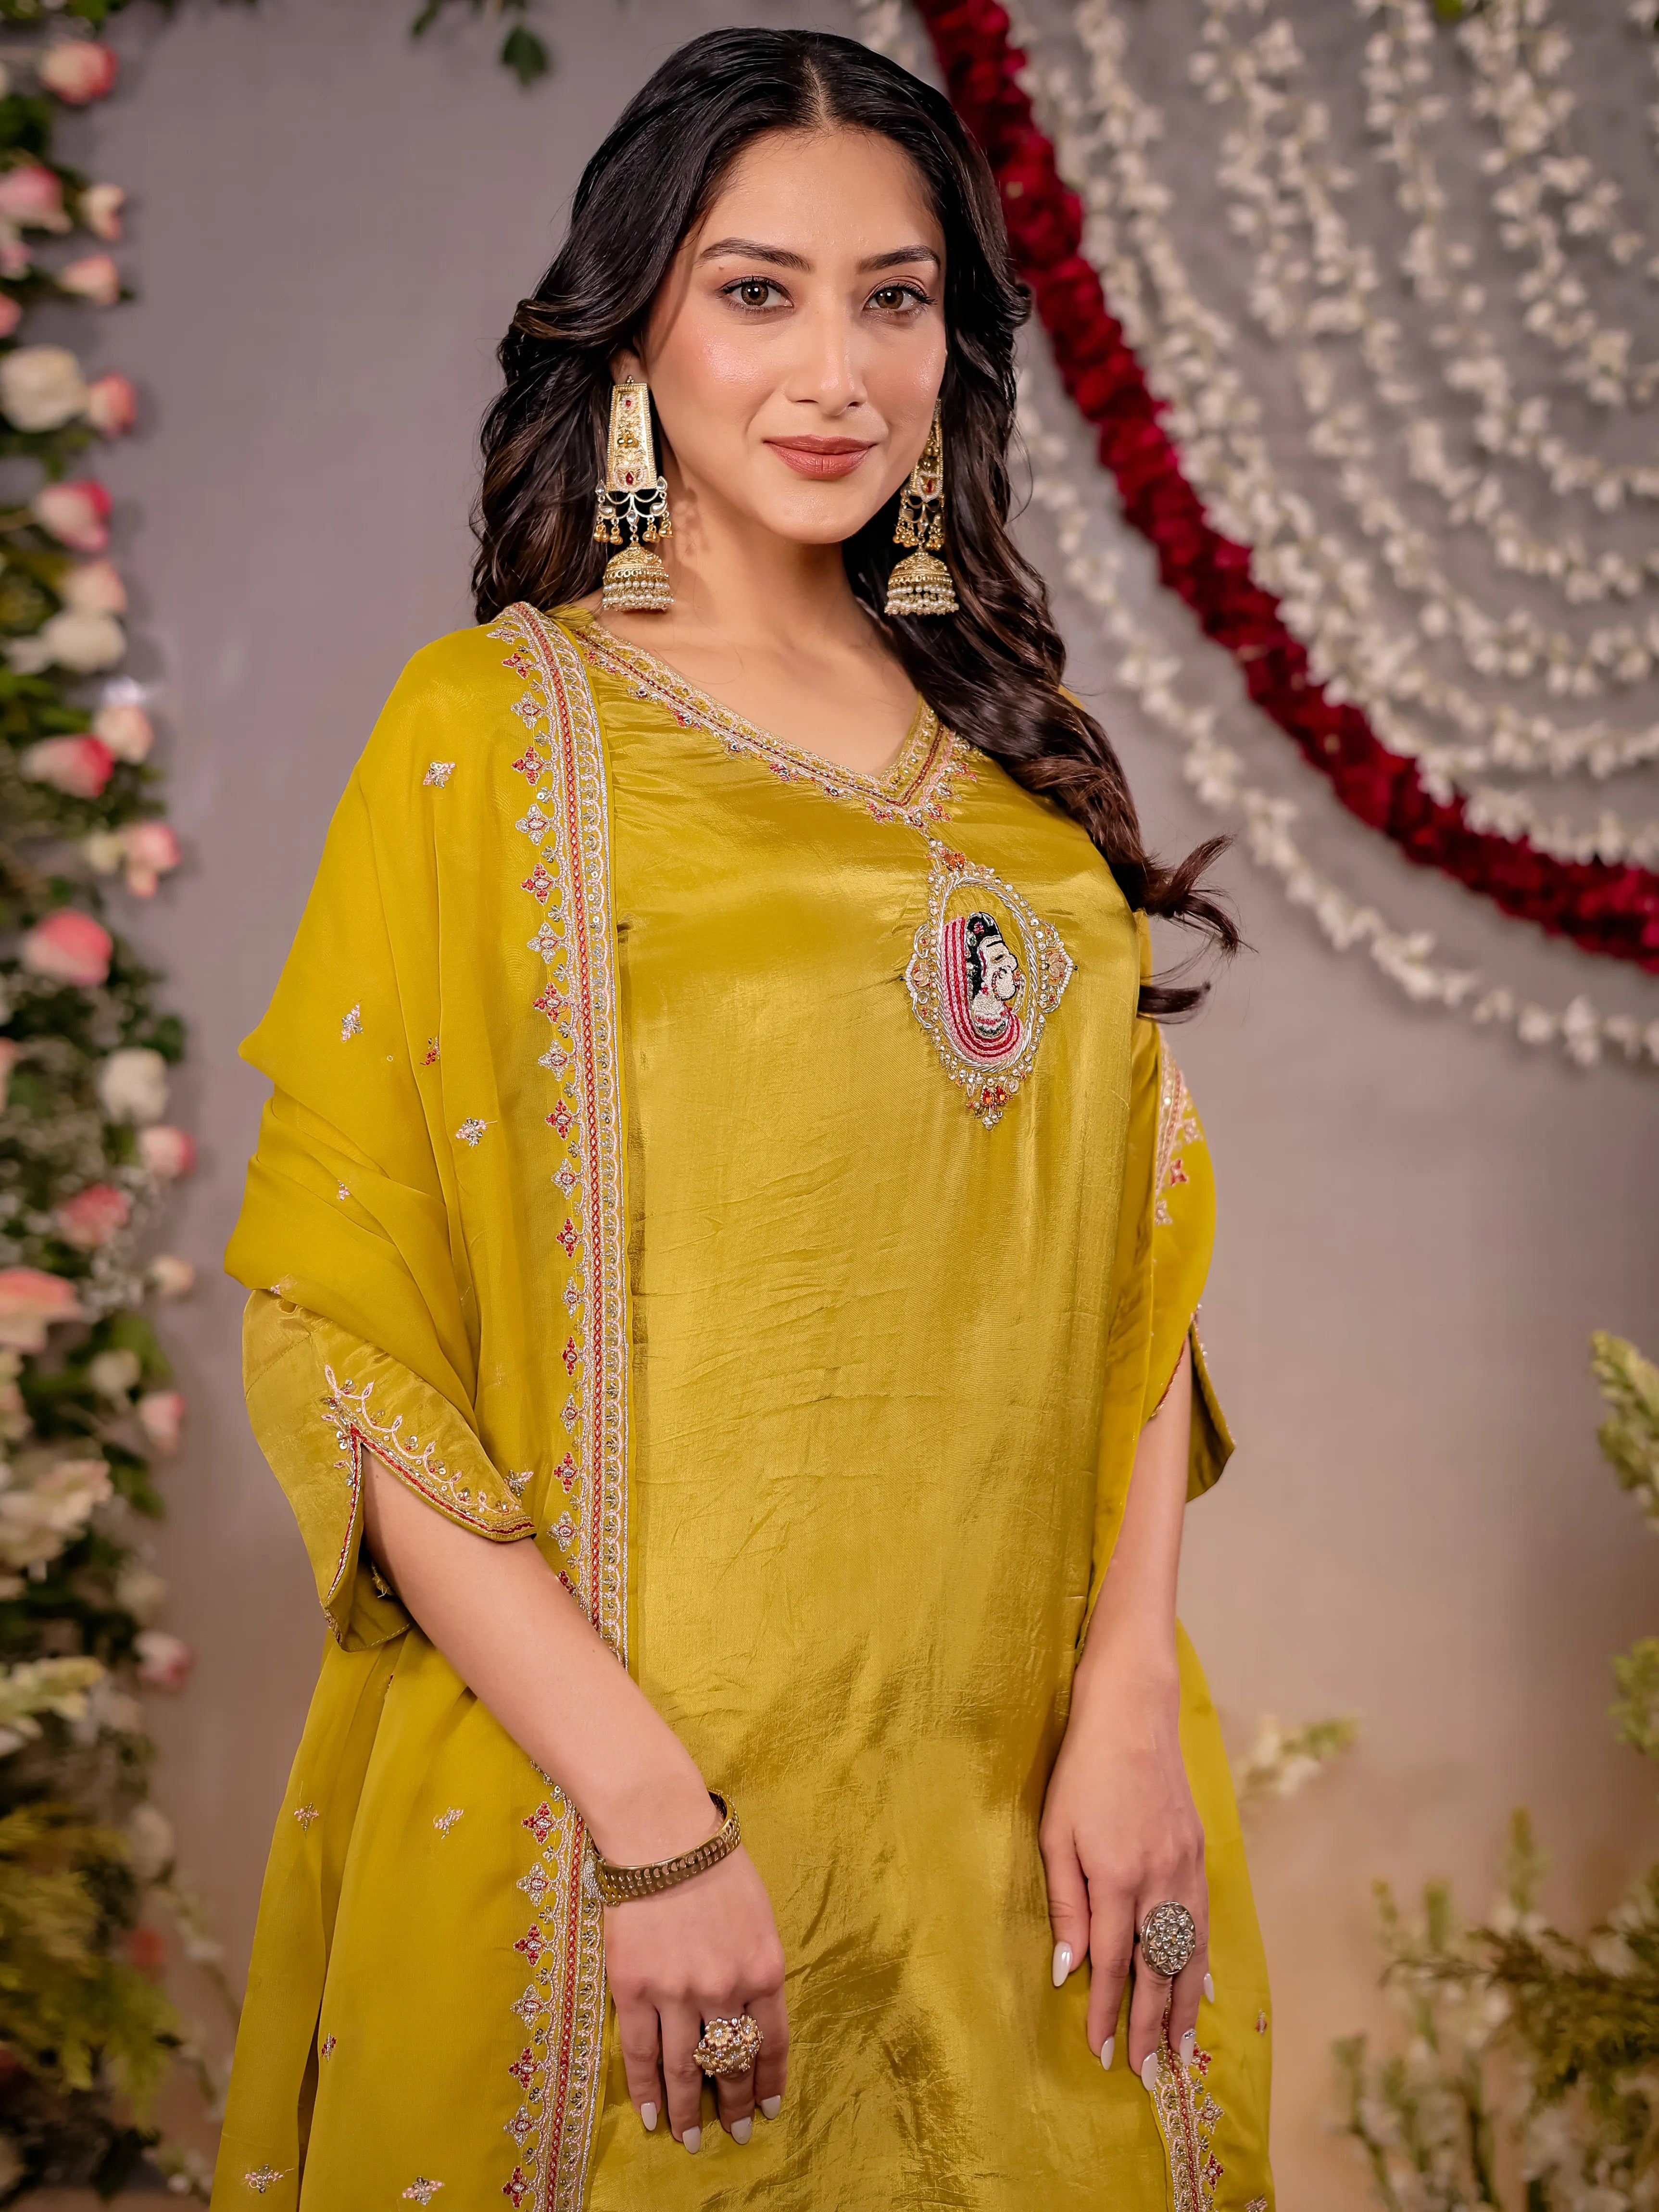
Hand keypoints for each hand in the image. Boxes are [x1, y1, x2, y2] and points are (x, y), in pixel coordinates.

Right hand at [602, 1819, 788, 2152]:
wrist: (661, 1832)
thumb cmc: (715, 1865)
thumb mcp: (758, 1917)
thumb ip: (757, 1968)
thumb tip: (751, 2017)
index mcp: (763, 1969)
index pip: (771, 2044)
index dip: (769, 2083)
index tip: (769, 2109)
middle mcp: (724, 1988)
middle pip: (731, 2063)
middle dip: (735, 2105)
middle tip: (736, 2133)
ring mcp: (677, 1992)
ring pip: (685, 2070)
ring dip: (689, 2112)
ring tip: (690, 2139)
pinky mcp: (634, 1989)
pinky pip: (640, 2055)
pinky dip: (647, 2092)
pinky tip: (653, 2116)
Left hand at [1039, 1645, 1208, 2078]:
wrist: (1132, 1714)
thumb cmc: (1082, 1770)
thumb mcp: (1054, 1832)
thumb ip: (1064, 1902)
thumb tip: (1067, 1967)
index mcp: (1116, 1875)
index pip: (1112, 1961)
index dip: (1107, 2011)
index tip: (1103, 2051)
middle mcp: (1158, 1878)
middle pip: (1157, 1968)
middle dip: (1150, 2025)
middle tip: (1145, 2073)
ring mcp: (1185, 1867)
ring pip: (1189, 1953)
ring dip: (1184, 2005)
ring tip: (1180, 2050)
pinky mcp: (1199, 1853)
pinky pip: (1203, 1922)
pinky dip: (1203, 1962)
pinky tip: (1202, 1988)